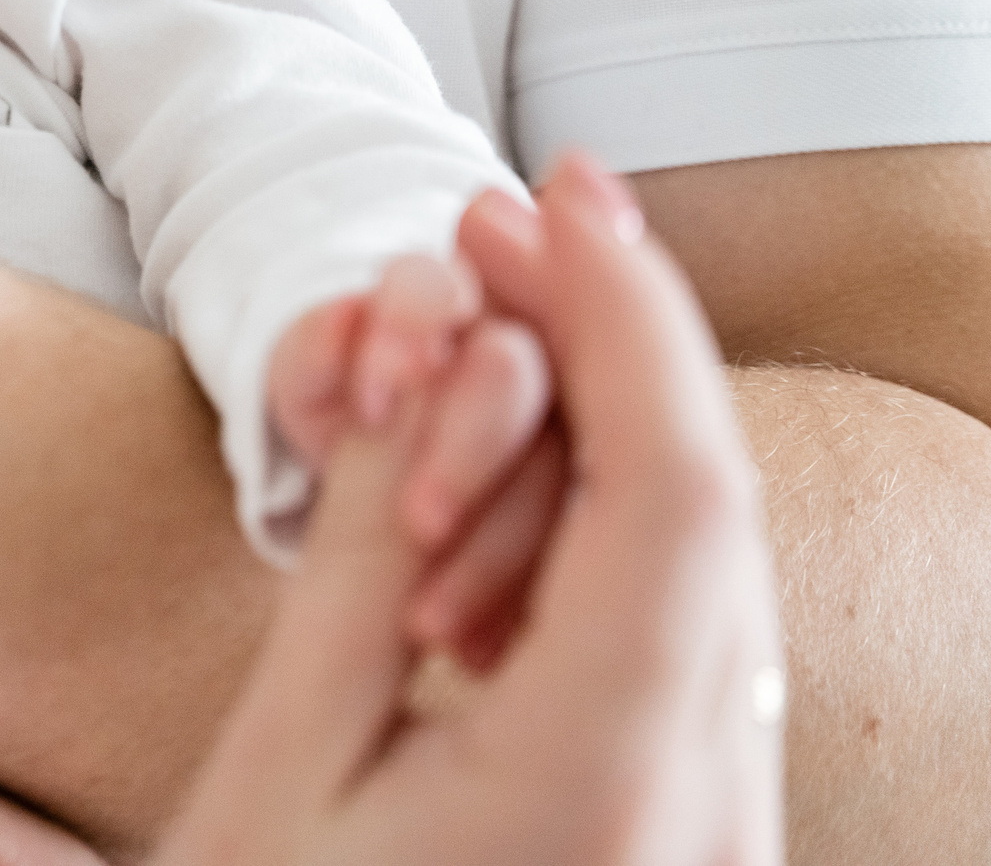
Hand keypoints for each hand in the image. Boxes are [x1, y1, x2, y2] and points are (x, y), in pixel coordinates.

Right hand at [156, 153, 785, 865]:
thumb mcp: (282, 756)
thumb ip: (370, 549)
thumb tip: (418, 346)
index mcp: (601, 789)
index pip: (673, 491)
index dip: (627, 312)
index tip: (557, 191)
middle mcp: (703, 818)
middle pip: (706, 517)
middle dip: (605, 347)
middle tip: (479, 239)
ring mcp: (708, 842)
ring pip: (702, 581)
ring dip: (587, 451)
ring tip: (435, 386)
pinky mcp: (680, 848)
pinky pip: (675, 658)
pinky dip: (591, 551)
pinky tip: (478, 528)